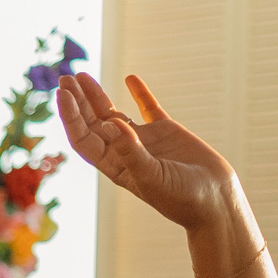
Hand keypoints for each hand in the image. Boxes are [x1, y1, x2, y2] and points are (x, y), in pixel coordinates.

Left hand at [55, 72, 241, 232]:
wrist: (215, 201)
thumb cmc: (181, 199)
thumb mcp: (152, 177)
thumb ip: (130, 151)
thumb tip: (109, 124)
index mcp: (114, 166)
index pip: (84, 139)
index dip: (70, 117)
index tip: (63, 94)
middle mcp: (124, 152)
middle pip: (92, 123)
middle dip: (78, 102)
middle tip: (65, 79)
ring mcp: (144, 140)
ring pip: (113, 112)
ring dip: (96, 95)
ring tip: (82, 75)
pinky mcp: (166, 132)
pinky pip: (148, 108)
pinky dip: (140, 93)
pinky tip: (130, 79)